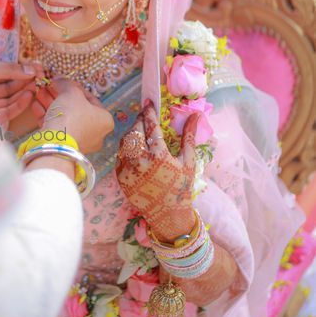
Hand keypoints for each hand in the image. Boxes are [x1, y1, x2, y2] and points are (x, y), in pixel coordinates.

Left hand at [0, 61, 43, 122]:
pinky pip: (9, 111)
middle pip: (7, 86)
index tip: (35, 66)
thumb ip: (6, 69)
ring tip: (38, 83)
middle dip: (24, 80)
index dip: (18, 69)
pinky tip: (29, 94)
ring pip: (10, 98)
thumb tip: (29, 69)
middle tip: (41, 74)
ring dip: (25, 90)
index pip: (1, 73)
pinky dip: (21, 103)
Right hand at [42, 79, 113, 153]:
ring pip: (63, 117)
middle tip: (50, 86)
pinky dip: (46, 115)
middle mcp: (94, 133)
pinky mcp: (63, 146)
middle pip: (75, 108)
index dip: (75, 87)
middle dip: (60, 95)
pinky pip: (55, 127)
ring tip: (40, 92)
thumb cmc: (71, 116)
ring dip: (50, 103)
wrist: (55, 142)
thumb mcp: (71, 92)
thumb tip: (59, 79)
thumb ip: (66, 83)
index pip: (90, 98)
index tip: (63, 81)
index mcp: (104, 120)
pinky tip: (35, 104)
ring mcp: (78, 140)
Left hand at [116, 101, 198, 237]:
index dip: (149, 111)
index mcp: (159, 156)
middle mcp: (141, 161)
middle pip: (135, 130)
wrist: (167, 214)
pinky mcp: (120, 177)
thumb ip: (189, 136)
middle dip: (139, 119)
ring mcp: (128, 169)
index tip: (149, 102)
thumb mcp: (188, 162)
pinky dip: (126, 147)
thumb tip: (195, 114)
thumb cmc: (181, 187)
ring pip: (125, 141)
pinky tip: (135, 146)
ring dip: (132, 132)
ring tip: (140, 129)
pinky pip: (120, 155)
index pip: (151, 126)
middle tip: (144, 114)